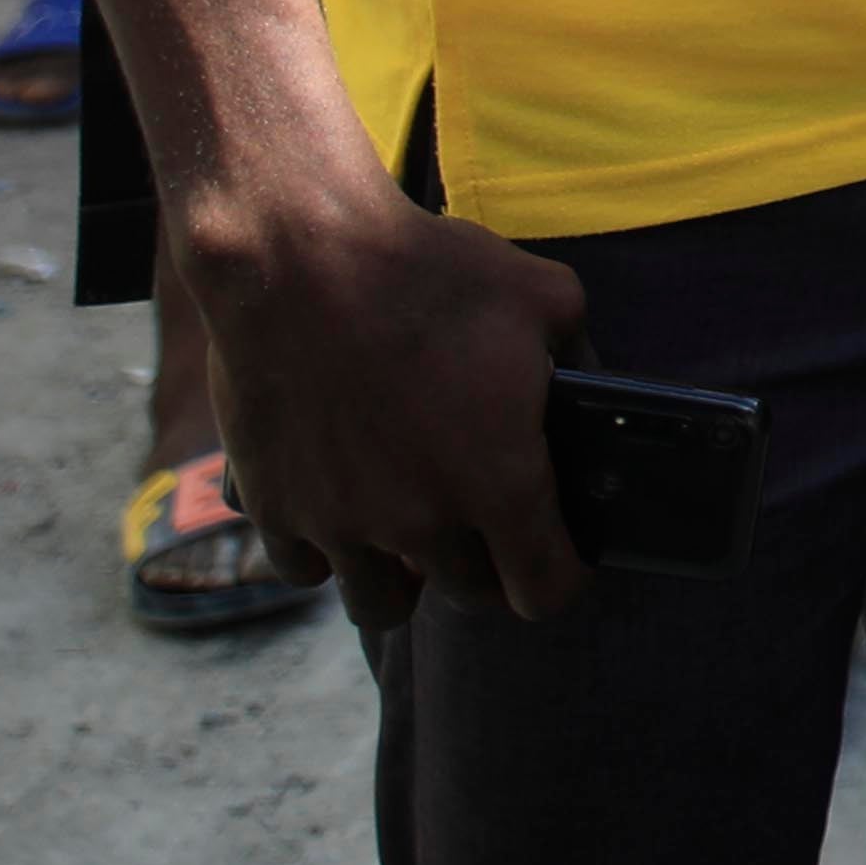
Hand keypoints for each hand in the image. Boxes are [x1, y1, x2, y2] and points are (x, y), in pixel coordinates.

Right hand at [183, 170, 593, 624]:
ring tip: (406, 533)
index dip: (559, 576)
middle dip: (485, 566)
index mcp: (501, 481)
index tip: (557, 554)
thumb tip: (591, 385)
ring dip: (402, 578)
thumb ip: (581, 354)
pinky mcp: (274, 511)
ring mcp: (341, 524)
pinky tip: (338, 510)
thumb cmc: (429, 271)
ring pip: (382, 604)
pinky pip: (305, 572)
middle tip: (482, 525)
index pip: (545, 588)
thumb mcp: (547, 297)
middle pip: (470, 593)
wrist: (297, 260)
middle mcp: (422, 521)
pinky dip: (325, 553)